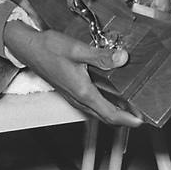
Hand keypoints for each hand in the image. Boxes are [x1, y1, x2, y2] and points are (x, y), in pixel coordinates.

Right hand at [3, 21, 142, 127]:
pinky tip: (109, 93)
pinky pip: (90, 104)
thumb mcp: (77, 49)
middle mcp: (78, 97)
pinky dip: (103, 104)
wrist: (28, 48)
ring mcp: (73, 96)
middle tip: (140, 115)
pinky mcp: (70, 91)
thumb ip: (100, 55)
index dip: (128, 120)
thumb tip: (122, 58)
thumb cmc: (48, 49)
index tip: (142, 120)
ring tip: (128, 106)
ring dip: (114, 112)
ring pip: (97, 112)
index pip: (110, 114)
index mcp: (83, 91)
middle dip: (124, 119)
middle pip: (105, 116)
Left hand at [116, 0, 170, 12]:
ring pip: (168, 7)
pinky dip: (159, 2)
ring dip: (155, 6)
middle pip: (166, 9)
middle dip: (151, 11)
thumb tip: (122, 8)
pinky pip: (170, 2)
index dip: (151, 14)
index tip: (139, 13)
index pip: (163, 7)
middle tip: (139, 5)